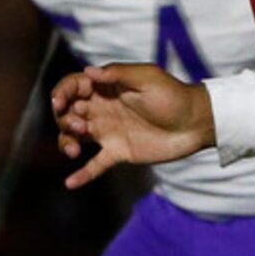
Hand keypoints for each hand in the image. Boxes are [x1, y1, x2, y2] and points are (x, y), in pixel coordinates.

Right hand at [51, 63, 213, 188]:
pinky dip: (83, 174)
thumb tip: (88, 72)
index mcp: (107, 87)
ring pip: (75, 136)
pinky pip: (96, 164)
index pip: (73, 87)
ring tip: (73, 150)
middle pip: (68, 112)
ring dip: (66, 141)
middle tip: (78, 124)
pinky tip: (70, 183)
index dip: (62, 92)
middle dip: (64, 118)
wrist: (195, 123)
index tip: (59, 102)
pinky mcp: (119, 152)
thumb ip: (118, 74)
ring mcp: (109, 131)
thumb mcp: (147, 77)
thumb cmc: (173, 95)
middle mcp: (103, 109)